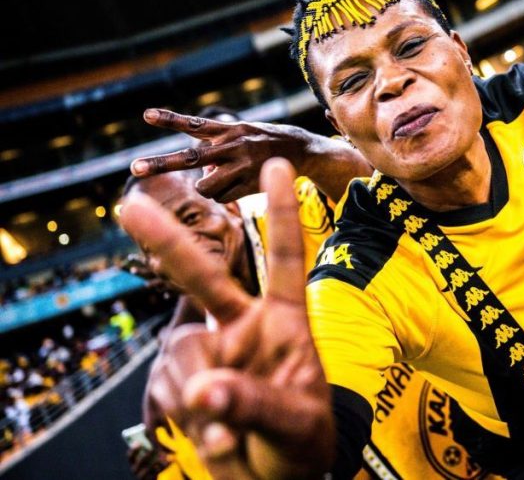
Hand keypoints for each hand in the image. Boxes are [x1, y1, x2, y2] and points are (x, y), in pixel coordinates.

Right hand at [121, 159, 333, 478]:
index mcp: (285, 321)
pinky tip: (220, 443)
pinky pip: (174, 389)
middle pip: (204, 278)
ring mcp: (214, 354)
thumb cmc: (302, 441)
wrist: (275, 479)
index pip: (286, 258)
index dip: (281, 213)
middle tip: (132, 203)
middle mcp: (245, 328)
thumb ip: (252, 403)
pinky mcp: (190, 383)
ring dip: (198, 397)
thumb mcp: (292, 423)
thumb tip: (203, 389)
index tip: (279, 165)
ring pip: (182, 356)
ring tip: (233, 438)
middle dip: (168, 243)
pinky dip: (193, 421)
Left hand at [130, 110, 316, 202]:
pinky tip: (240, 185)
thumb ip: (216, 148)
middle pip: (190, 158)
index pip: (193, 124)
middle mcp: (232, 146)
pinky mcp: (250, 184)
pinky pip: (223, 197)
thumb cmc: (263, 140)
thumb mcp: (240, 133)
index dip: (170, 119)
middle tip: (134, 168)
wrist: (301, 148)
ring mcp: (241, 166)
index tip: (146, 114)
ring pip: (205, 187)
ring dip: (206, 187)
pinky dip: (225, 194)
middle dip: (161, 163)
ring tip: (218, 181)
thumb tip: (202, 176)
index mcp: (227, 130)